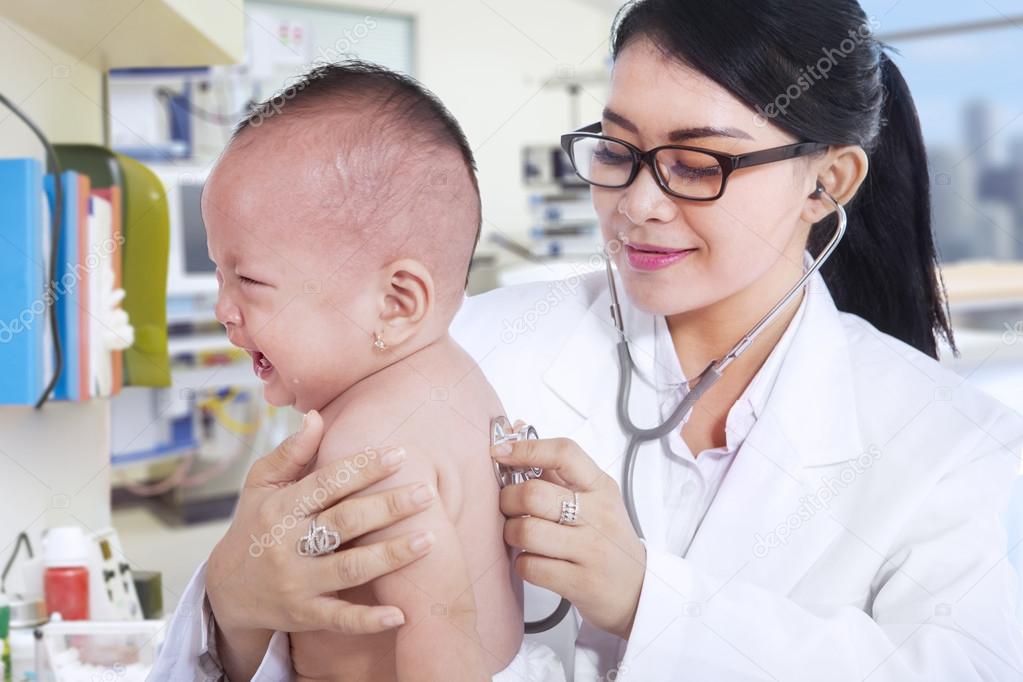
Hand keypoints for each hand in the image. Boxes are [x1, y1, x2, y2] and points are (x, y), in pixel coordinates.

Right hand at [206, 410, 437, 636]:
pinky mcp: (304, 615)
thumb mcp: (261, 485)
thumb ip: (291, 453)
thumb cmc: (255, 525)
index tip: (400, 453)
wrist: (226, 589)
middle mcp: (287, 545)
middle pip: (345, 522)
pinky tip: (401, 613)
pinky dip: (369, 620)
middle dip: (388, 507)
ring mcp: (296, 583)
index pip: (327, 483)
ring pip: (349, 568)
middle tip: (427, 492)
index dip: (364, 467)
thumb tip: (315, 417)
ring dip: (391, 555)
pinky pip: (340, 618)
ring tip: (429, 539)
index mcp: (280, 508)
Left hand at [493, 436, 646, 639]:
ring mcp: (591, 550)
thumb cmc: (606, 539)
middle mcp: (599, 515)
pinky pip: (529, 566)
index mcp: (602, 487)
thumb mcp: (594, 500)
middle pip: (534, 494)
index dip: (526, 449)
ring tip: (519, 535)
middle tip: (509, 508)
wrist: (637, 590)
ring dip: (511, 533)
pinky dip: (522, 562)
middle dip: (508, 500)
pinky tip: (532, 560)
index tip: (500, 453)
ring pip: (526, 531)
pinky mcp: (580, 583)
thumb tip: (515, 437)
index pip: (564, 453)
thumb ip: (556, 473)